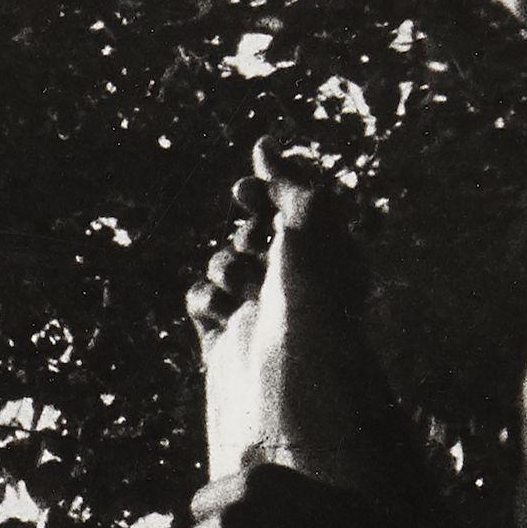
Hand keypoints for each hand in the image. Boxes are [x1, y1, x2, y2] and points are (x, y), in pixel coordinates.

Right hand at [184, 144, 362, 332]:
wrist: (290, 382)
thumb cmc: (313, 298)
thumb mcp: (311, 223)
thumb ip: (287, 181)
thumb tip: (264, 144)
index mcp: (326, 254)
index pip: (288, 208)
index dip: (263, 192)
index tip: (245, 190)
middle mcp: (294, 283)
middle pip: (252, 232)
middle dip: (246, 232)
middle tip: (257, 244)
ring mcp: (257, 310)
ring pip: (222, 264)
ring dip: (227, 268)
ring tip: (244, 292)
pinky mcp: (223, 337)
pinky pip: (200, 300)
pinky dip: (206, 300)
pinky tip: (222, 315)